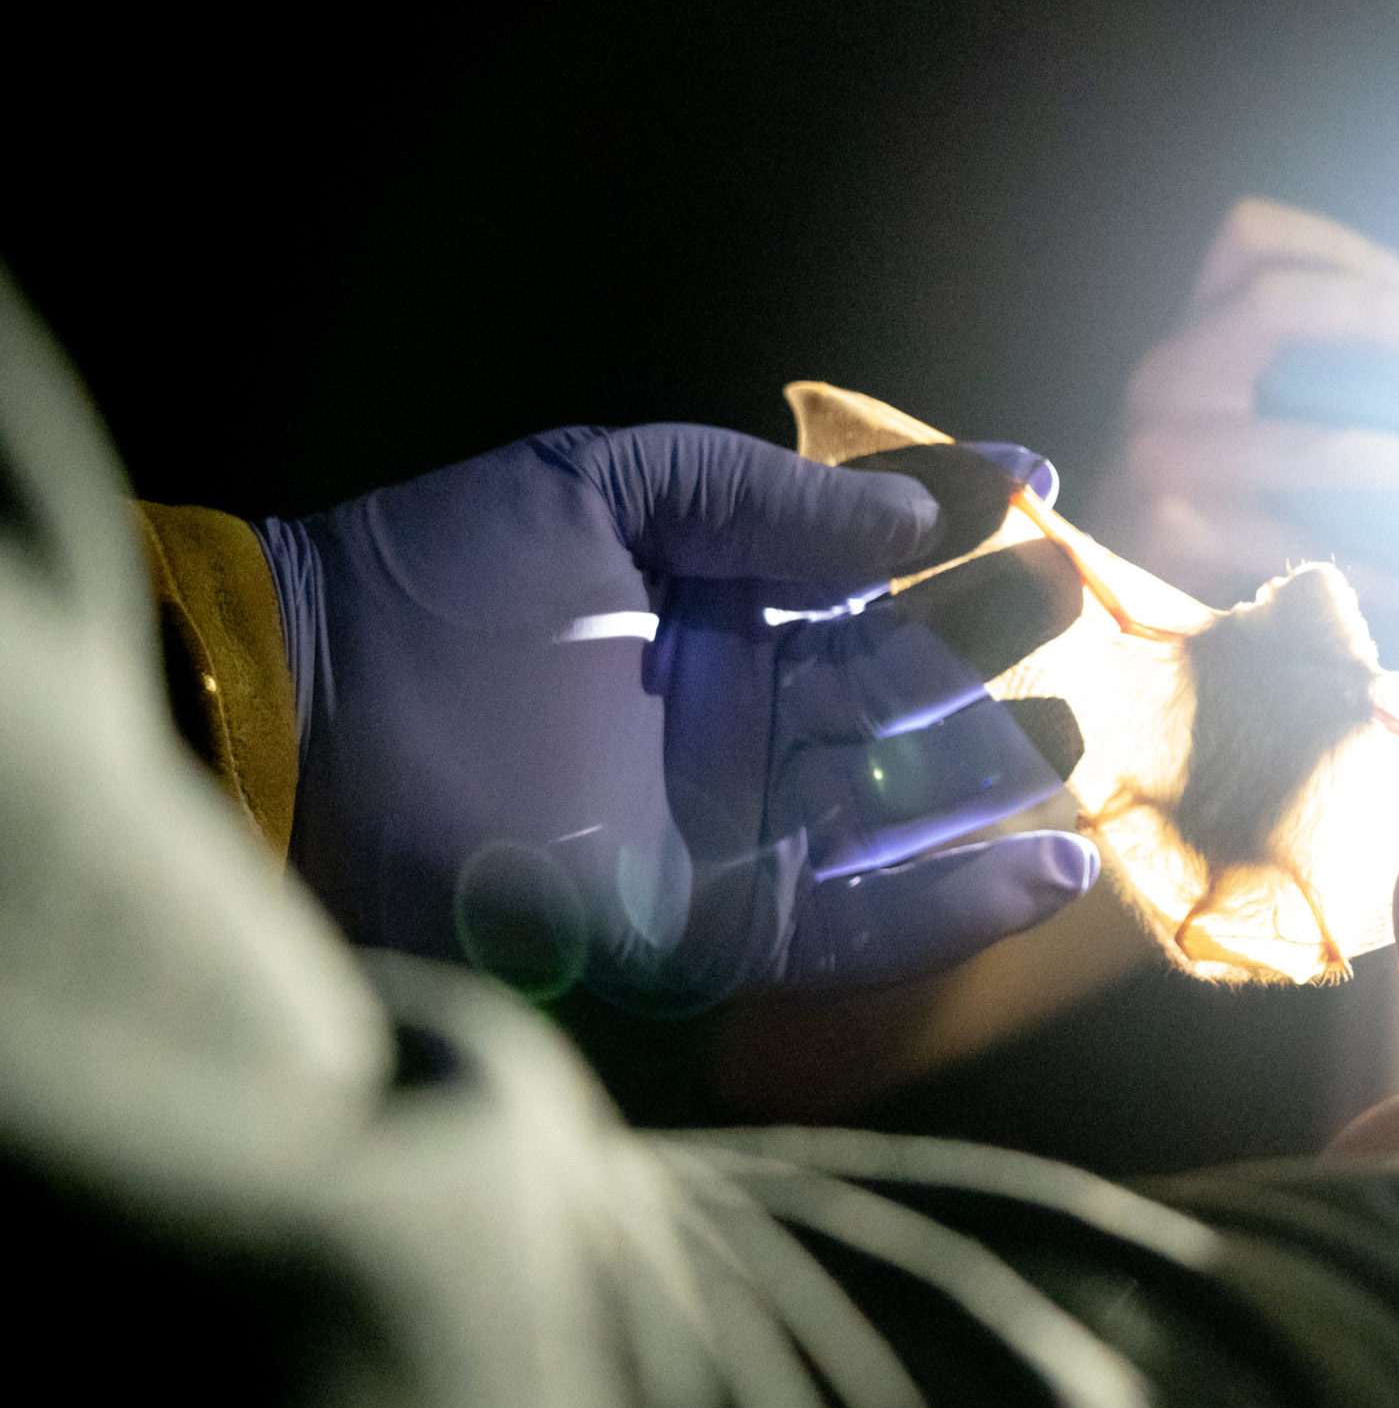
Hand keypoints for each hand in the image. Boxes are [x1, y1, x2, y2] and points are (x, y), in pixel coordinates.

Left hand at [267, 425, 1099, 1009]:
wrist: (309, 717)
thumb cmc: (436, 579)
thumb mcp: (605, 482)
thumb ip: (762, 495)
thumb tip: (917, 523)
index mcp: (718, 608)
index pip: (868, 566)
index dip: (954, 524)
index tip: (1039, 483)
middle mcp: (741, 716)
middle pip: (905, 683)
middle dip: (994, 643)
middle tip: (1076, 598)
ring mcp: (733, 823)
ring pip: (904, 806)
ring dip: (999, 778)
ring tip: (1080, 734)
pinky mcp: (714, 924)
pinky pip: (861, 924)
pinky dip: (957, 906)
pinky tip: (1049, 868)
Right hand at [1100, 197, 1398, 602]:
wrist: (1109, 601)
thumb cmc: (1211, 495)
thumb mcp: (1236, 411)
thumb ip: (1320, 372)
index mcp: (1193, 335)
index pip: (1248, 238)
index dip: (1339, 244)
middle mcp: (1167, 379)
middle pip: (1272, 301)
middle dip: (1386, 320)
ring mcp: (1166, 462)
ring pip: (1312, 444)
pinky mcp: (1181, 543)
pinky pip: (1312, 551)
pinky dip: (1392, 573)